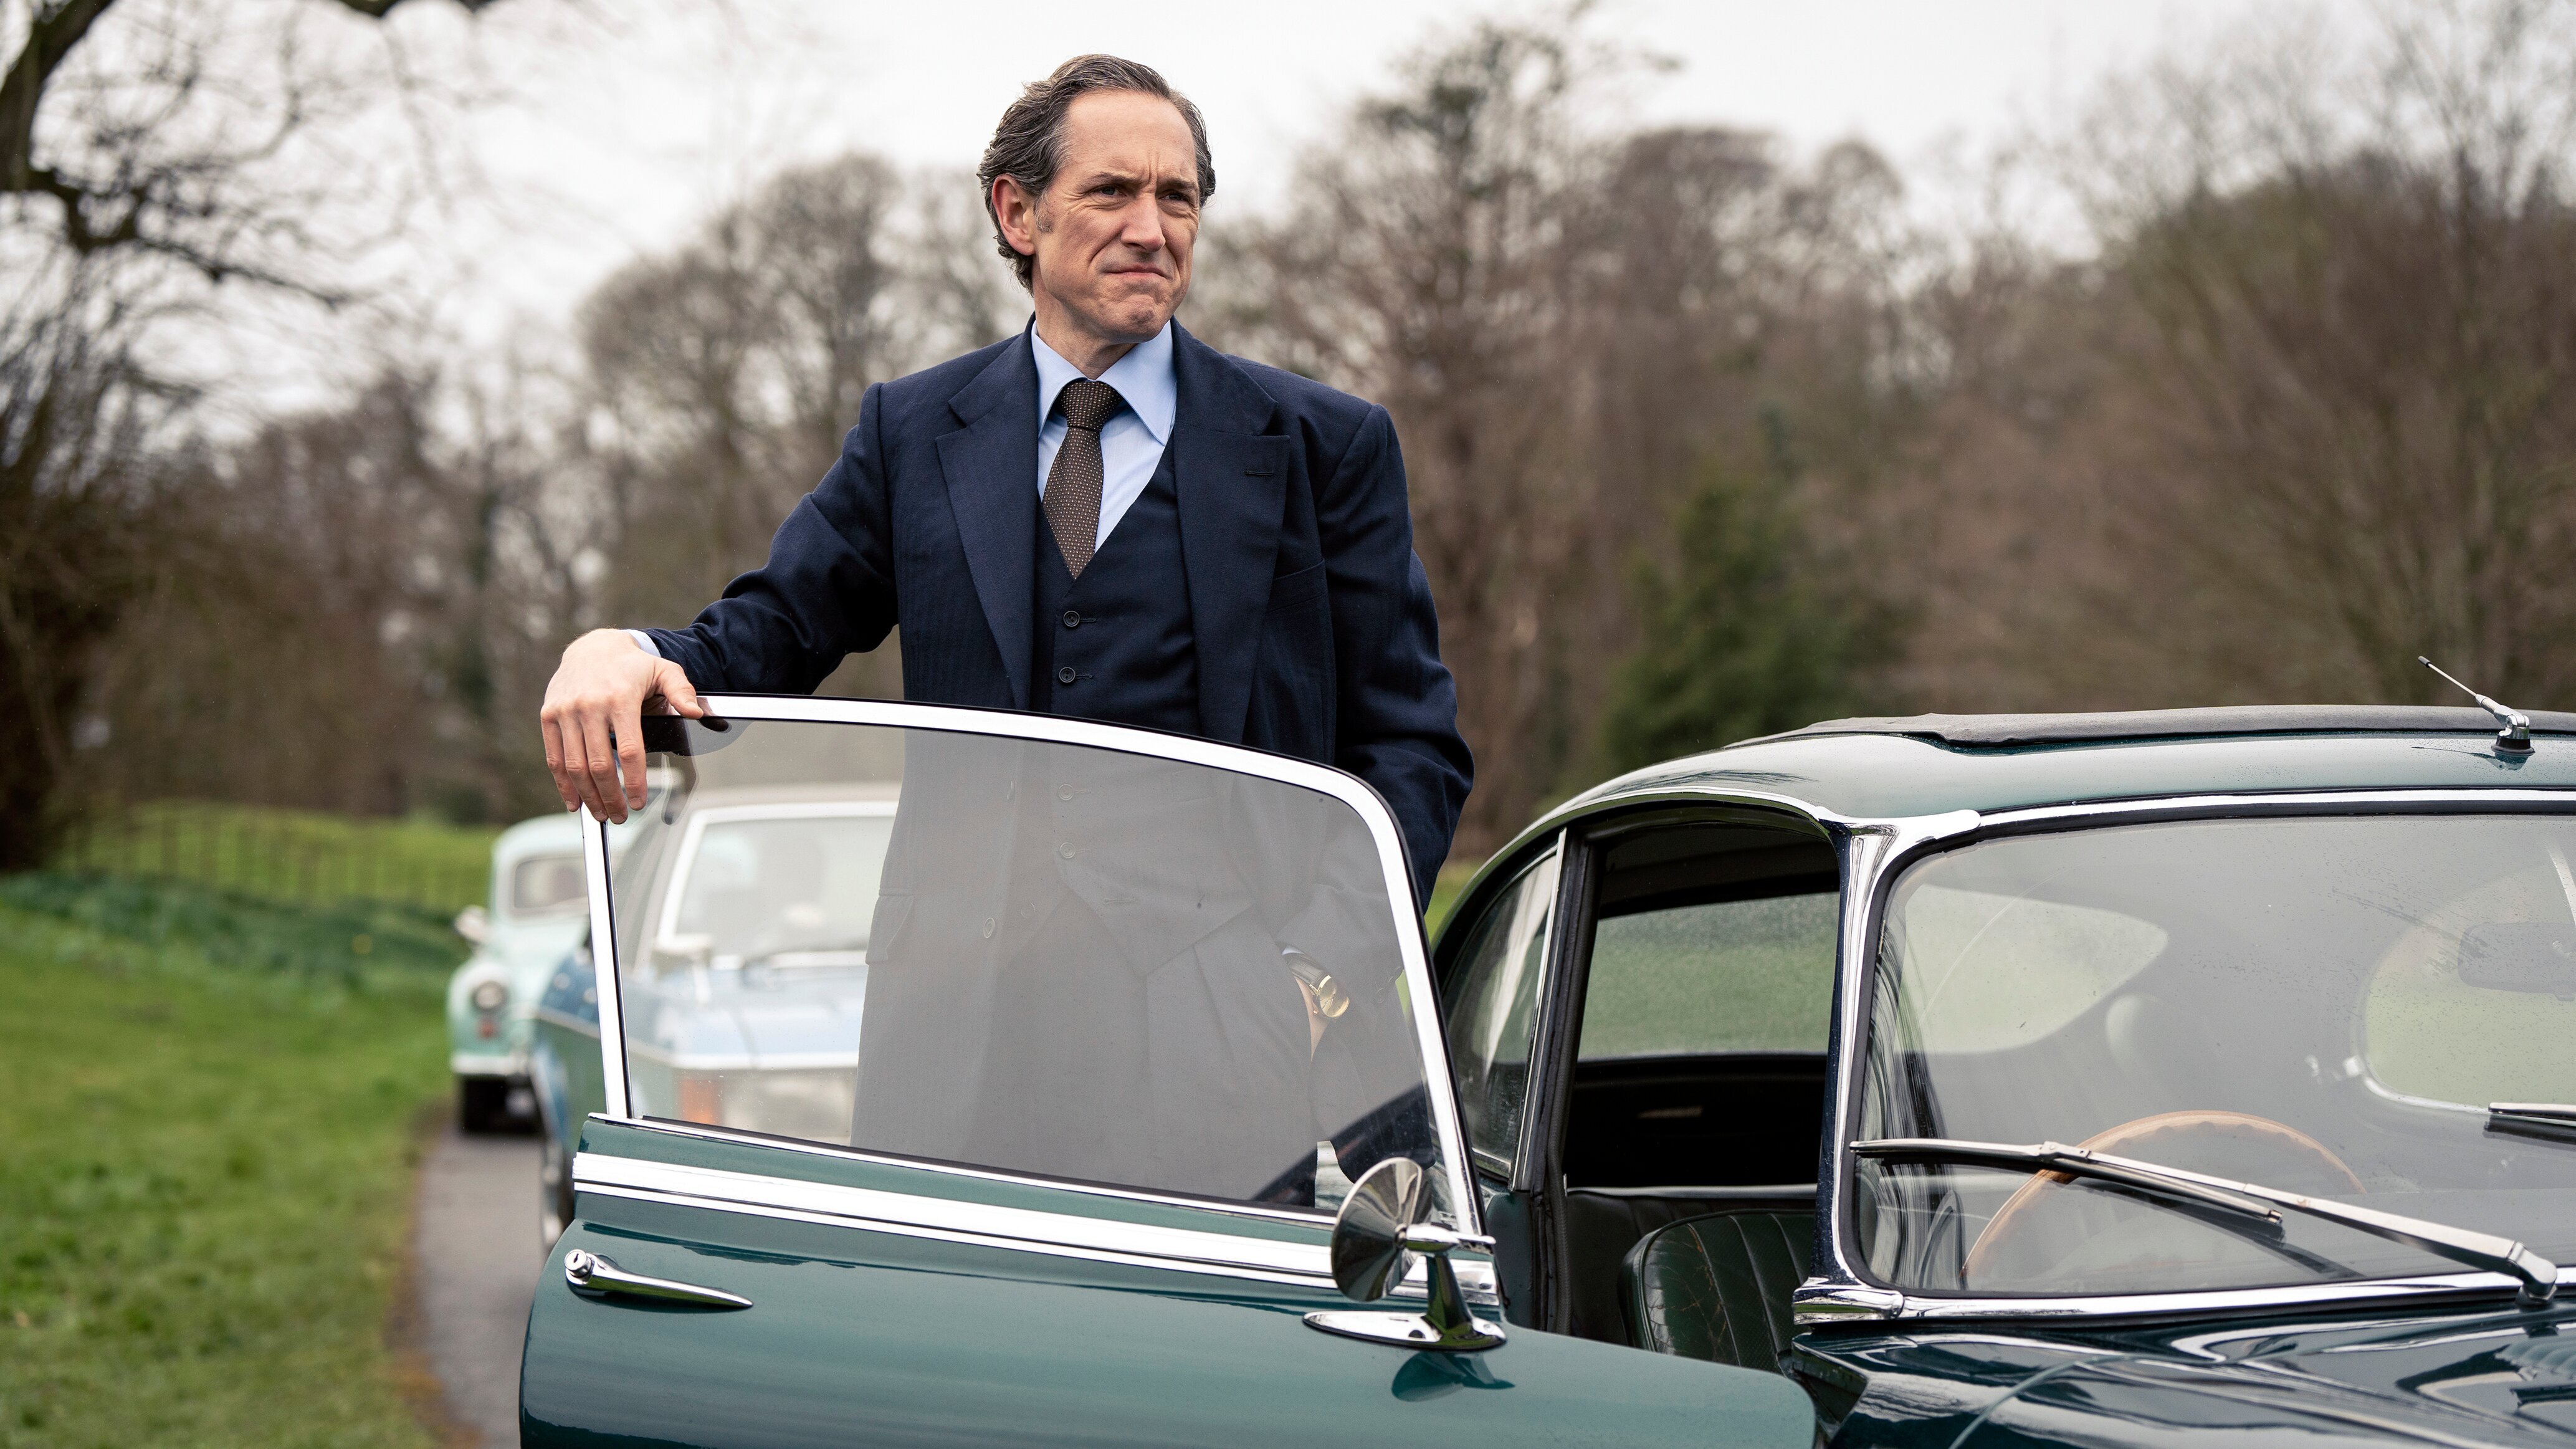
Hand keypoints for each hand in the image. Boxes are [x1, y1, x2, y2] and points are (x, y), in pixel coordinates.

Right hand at [540, 629, 704, 822]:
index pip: (629, 750)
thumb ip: (682, 691)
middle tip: (620, 817)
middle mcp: (589, 705)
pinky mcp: (548, 716)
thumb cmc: (633, 666)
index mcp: (620, 698)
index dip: (634, 782)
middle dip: (610, 797)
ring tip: (601, 814)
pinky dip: (563, 784)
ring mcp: (566, 711)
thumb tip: (696, 712)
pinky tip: (575, 802)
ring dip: (588, 796)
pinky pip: (554, 757)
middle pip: (599, 764)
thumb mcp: (664, 671)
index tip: (639, 803)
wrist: (592, 648)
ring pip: (574, 765)